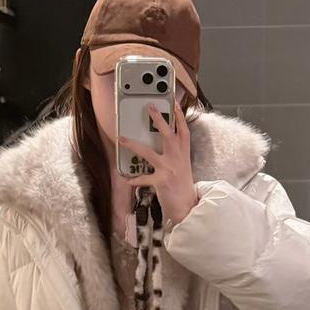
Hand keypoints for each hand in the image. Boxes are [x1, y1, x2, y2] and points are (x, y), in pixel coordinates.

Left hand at [118, 104, 199, 226]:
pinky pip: (143, 178)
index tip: (175, 104)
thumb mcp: (182, 166)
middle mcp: (177, 159)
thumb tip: (162, 142)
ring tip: (122, 139)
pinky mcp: (161, 181)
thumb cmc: (182, 186)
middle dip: (159, 120)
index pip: (184, 131)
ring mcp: (169, 169)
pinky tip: (126, 179)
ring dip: (133, 145)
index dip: (180, 117)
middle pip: (168, 135)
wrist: (188, 206)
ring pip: (149, 153)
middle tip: (150, 107)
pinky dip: (134, 179)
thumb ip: (175, 154)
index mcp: (183, 154)